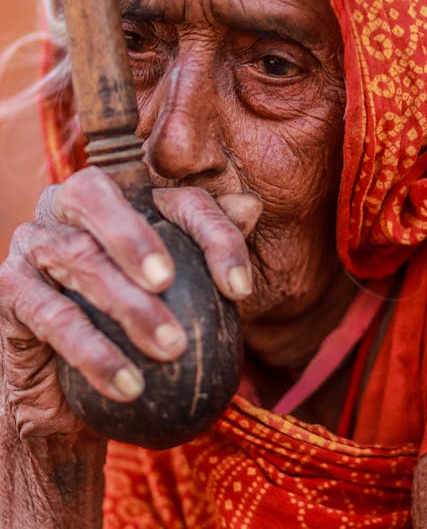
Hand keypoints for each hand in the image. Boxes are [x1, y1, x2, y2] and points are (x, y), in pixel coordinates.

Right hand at [0, 166, 261, 439]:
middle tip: (171, 285)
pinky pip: (51, 316)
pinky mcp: (10, 289)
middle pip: (98, 198)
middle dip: (136, 237)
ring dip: (126, 305)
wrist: (70, 378)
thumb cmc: (135, 319)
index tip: (239, 291)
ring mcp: (33, 242)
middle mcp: (65, 204)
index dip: (212, 234)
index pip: (173, 197)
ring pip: (77, 259)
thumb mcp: (183, 287)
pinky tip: (128, 384)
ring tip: (170, 348)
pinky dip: (93, 352)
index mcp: (120, 194)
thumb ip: (209, 246)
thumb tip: (250, 205)